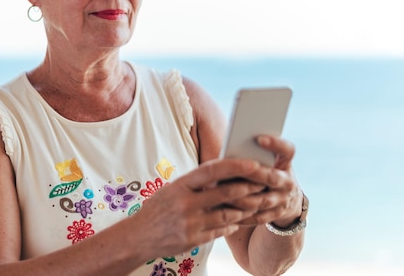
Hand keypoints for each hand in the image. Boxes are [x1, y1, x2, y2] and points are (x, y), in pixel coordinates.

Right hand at [131, 158, 266, 257]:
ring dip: (245, 209)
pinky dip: (231, 225)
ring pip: (227, 215)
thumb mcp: (173, 188)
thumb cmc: (160, 207)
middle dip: (248, 188)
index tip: (253, 163)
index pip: (212, 170)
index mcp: (181, 185)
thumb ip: (197, 182)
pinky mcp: (193, 240)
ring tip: (257, 202)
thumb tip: (224, 169)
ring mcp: (190, 223)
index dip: (235, 166)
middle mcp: (185, 203)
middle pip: (225, 193)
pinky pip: (220, 231)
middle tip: (265, 184)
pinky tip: (239, 220)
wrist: (138, 236)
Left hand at [225, 135, 303, 226]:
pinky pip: (255, 217)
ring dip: (239, 197)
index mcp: (286, 164)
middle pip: (271, 178)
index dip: (276, 144)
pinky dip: (239, 214)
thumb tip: (230, 149)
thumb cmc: (267, 171)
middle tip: (231, 168)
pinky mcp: (274, 216)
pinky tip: (222, 208)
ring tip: (220, 190)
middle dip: (251, 174)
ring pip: (261, 201)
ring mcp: (282, 201)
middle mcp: (287, 183)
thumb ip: (255, 154)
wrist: (287, 199)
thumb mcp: (269, 161)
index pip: (288, 150)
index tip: (258, 137)